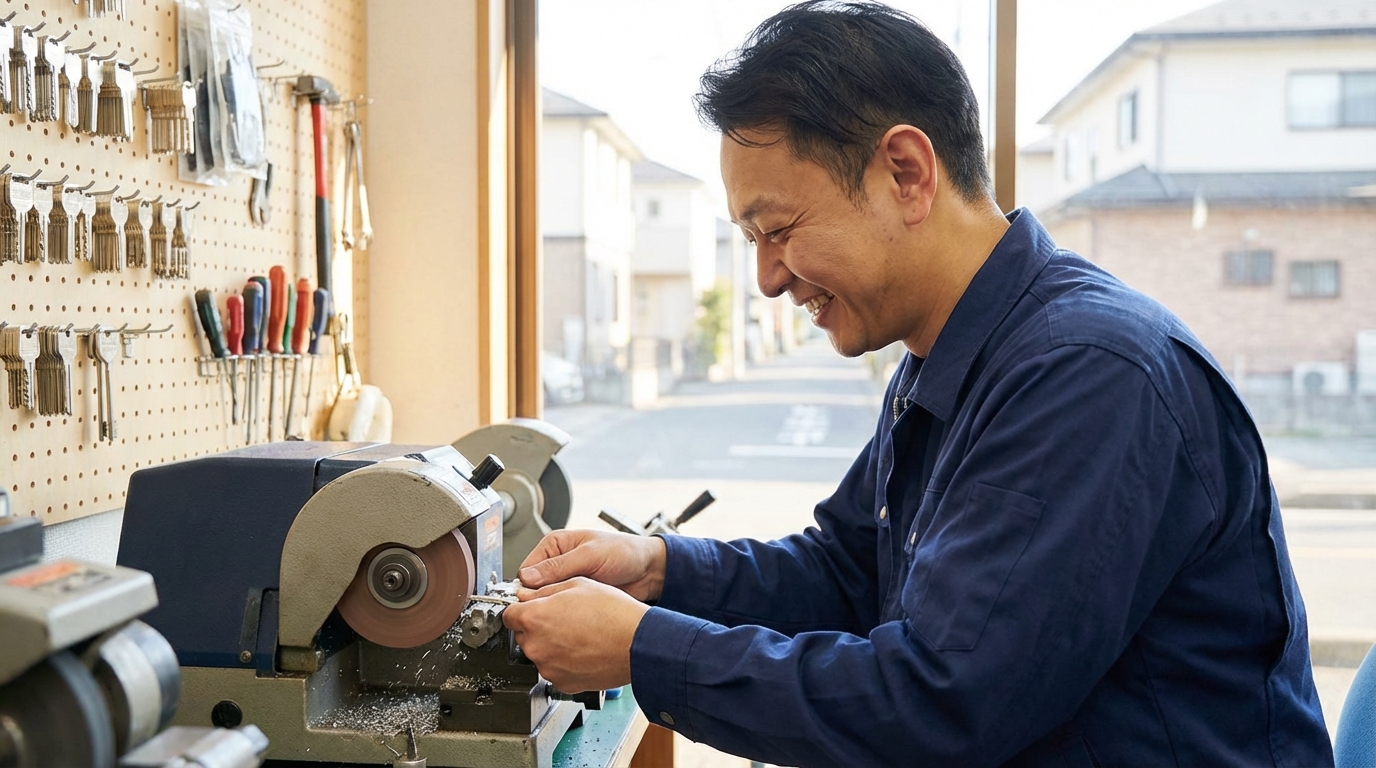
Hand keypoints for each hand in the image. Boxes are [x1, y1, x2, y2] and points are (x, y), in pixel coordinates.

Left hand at [502, 577, 649, 692]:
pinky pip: (555, 669)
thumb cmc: (613, 613)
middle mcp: (535, 646)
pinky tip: (584, 651)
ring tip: (579, 635)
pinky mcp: (562, 683)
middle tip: (564, 618)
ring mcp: (548, 668)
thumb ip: (545, 590)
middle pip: (524, 635)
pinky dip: (565, 662)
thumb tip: (527, 595)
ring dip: (552, 645)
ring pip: (540, 653)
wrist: (637, 644)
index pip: (508, 615)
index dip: (522, 609)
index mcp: (534, 618)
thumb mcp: (578, 584)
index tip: (530, 608)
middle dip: (538, 627)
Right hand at [518, 529, 666, 602]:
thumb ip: (560, 565)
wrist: (649, 571)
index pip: (527, 569)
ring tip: (562, 613)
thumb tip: (529, 576)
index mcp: (554, 545)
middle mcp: (556, 563)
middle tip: (547, 610)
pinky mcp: (575, 598)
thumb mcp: (591, 555)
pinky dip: (564, 615)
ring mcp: (566, 582)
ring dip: (552, 608)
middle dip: (539, 600)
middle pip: (533, 588)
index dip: (526, 586)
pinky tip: (570, 619)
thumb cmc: (625, 552)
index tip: (529, 600)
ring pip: (546, 601)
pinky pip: (561, 609)